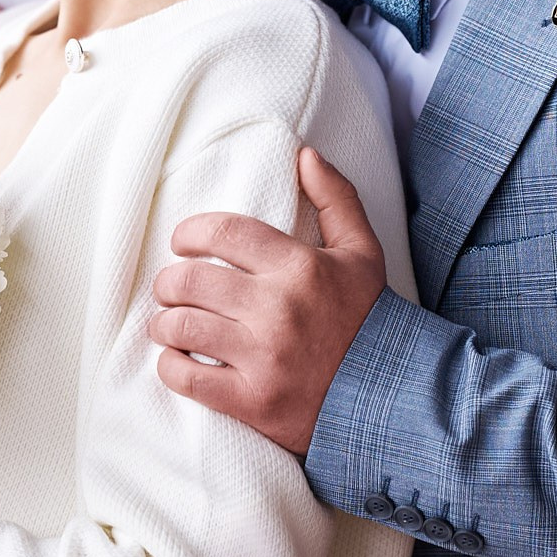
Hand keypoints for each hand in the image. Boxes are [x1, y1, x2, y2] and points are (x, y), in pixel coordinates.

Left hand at [150, 148, 386, 455]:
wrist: (392, 397)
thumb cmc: (370, 319)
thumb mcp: (362, 252)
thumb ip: (335, 198)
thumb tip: (304, 154)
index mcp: (300, 268)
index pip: (223, 233)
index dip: (190, 232)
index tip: (182, 242)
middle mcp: (278, 310)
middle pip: (192, 280)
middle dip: (169, 282)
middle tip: (170, 287)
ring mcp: (264, 359)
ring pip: (183, 327)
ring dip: (164, 322)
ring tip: (169, 322)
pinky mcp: (254, 402)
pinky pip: (188, 379)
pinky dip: (171, 366)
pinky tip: (177, 360)